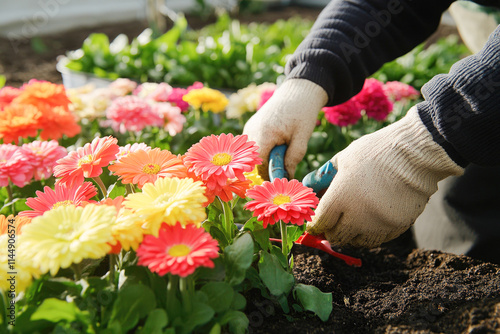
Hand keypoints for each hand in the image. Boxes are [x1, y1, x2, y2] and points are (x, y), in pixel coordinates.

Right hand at [243, 79, 327, 178]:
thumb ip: (293, 158)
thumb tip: (286, 178)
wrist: (297, 91)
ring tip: (282, 152)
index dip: (268, 175)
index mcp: (264, 133)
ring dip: (265, 159)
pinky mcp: (250, 127)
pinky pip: (253, 146)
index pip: (259, 164)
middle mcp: (251, 131)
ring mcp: (249, 128)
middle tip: (284, 168)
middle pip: (253, 161)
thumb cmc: (303, 113)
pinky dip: (262, 151)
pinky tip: (276, 146)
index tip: (281, 181)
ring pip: (252, 154)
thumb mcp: (302, 137)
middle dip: (267, 168)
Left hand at [306, 107, 463, 247]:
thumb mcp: (342, 159)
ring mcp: (378, 224)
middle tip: (331, 222)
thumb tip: (306, 186)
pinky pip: (377, 239)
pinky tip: (369, 220)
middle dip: (330, 230)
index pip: (320, 222)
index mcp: (340, 198)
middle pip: (336, 236)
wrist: (416, 153)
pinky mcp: (397, 227)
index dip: (314, 224)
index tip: (314, 223)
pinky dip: (369, 233)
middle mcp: (358, 216)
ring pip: (356, 241)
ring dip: (350, 234)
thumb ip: (321, 176)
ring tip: (351, 220)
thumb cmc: (375, 151)